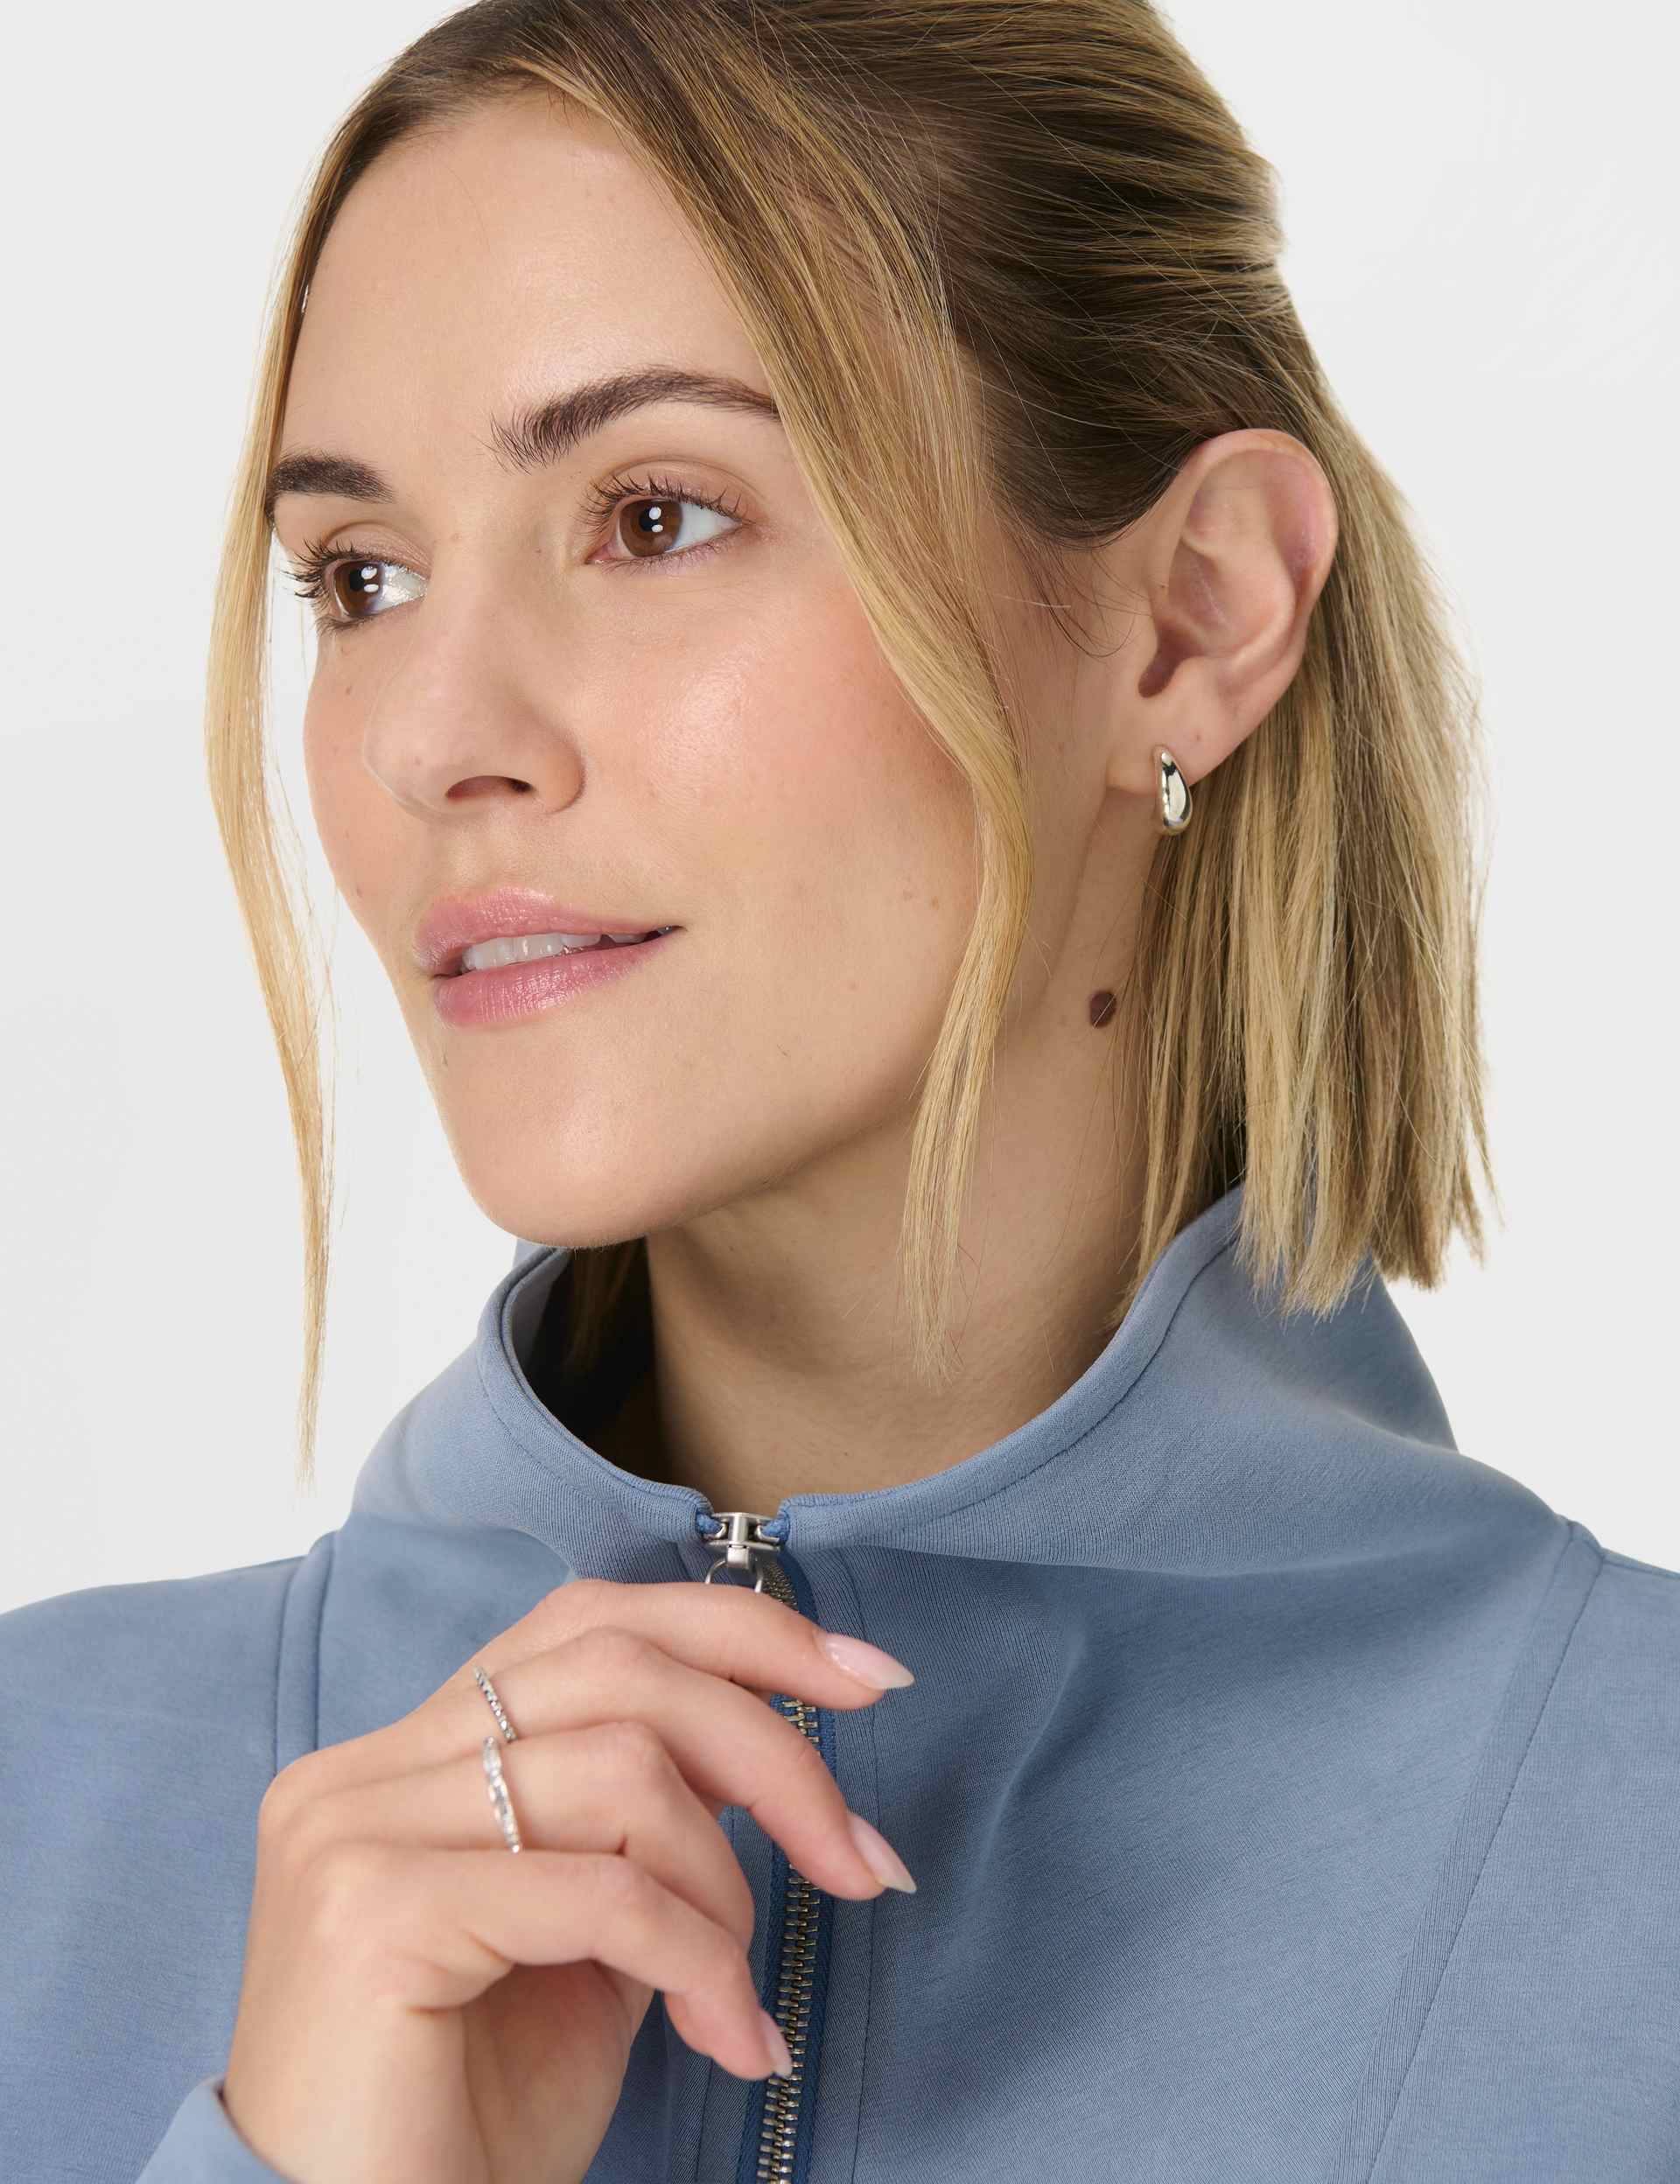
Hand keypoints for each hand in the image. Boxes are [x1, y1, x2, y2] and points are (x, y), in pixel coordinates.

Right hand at [220, 1577, 910, 2183]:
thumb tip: (770, 1738)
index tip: (866, 1679)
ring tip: (742, 2003)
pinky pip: (601, 1892)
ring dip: (729, 1889)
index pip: (587, 1622)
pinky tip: (729, 2040)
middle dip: (775, 1753)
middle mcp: (363, 1769)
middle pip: (620, 1669)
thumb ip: (641, 1827)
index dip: (737, 1632)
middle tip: (863, 1861)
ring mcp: (353, 1828)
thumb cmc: (470, 2118)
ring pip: (622, 1768)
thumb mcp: (584, 1941)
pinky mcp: (372, 1910)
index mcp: (404, 1755)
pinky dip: (698, 1958)